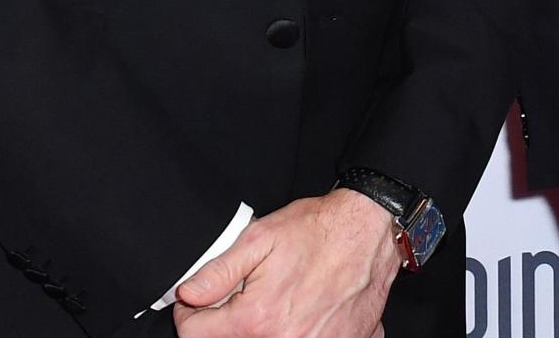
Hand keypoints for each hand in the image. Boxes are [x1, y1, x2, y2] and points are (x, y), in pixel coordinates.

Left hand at [170, 190, 399, 336]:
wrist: (369, 230)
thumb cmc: (318, 230)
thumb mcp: (259, 237)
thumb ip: (219, 271)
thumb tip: (189, 294)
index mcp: (258, 318)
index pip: (198, 334)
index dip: (189, 315)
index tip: (197, 304)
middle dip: (228, 323)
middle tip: (240, 298)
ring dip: (261, 329)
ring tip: (274, 304)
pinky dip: (298, 331)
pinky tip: (303, 313)